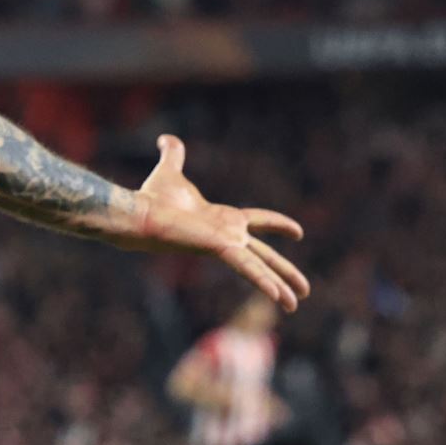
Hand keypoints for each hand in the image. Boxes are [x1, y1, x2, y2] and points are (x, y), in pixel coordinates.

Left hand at [116, 135, 309, 311]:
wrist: (139, 213)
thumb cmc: (152, 198)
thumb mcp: (170, 171)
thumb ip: (174, 155)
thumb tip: (165, 138)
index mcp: (222, 219)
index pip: (257, 222)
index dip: (277, 225)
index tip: (298, 232)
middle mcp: (227, 235)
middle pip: (265, 256)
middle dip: (286, 273)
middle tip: (305, 290)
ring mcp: (225, 244)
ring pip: (260, 267)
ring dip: (279, 286)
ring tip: (295, 306)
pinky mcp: (219, 249)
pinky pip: (247, 266)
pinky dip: (263, 281)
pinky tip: (278, 297)